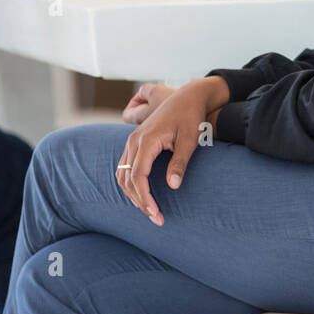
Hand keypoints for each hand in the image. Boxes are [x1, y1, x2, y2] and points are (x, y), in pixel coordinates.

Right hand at [115, 76, 228, 224]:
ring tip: (150, 209)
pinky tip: (143, 193)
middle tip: (157, 218)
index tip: (156, 214)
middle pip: (128, 178)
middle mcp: (135, 140)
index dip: (145, 198)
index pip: (138, 176)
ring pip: (123, 173)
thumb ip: (180, 162)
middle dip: (140, 201)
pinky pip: (125, 166)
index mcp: (147, 140)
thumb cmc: (191, 116)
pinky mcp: (135, 140)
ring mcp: (133, 139)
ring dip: (133, 194)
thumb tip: (172, 186)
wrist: (189, 96)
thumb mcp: (190, 139)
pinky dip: (130, 183)